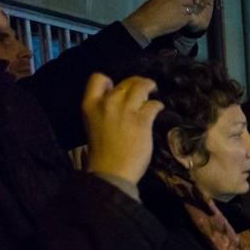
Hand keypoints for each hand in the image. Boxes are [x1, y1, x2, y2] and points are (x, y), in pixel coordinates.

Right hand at [82, 74, 162, 188]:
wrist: (110, 171)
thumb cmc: (102, 152)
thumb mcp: (94, 124)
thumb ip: (103, 110)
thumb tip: (119, 100)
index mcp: (90, 104)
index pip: (98, 78)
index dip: (110, 80)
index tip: (118, 87)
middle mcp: (107, 103)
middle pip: (125, 82)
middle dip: (136, 83)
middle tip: (144, 88)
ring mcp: (125, 110)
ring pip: (141, 87)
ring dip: (149, 87)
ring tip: (154, 91)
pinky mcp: (142, 120)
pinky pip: (153, 105)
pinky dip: (158, 105)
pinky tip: (159, 109)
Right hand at [122, 0, 211, 41]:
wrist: (147, 22)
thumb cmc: (149, 10)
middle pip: (190, 0)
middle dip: (187, 4)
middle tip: (180, 8)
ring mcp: (181, 9)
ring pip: (190, 9)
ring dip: (186, 12)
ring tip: (176, 15)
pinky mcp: (183, 19)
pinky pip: (188, 18)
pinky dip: (184, 20)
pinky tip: (176, 21)